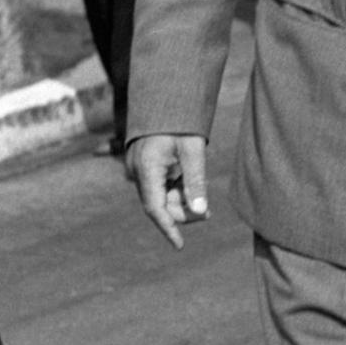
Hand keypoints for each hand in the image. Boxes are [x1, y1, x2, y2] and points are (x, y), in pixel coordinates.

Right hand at [128, 132, 208, 246]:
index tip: (180, 246)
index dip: (168, 228)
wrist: (166, 98)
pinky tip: (191, 187)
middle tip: (207, 213)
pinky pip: (159, 186)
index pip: (155, 208)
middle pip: (159, 204)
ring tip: (203, 200)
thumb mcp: (193, 150)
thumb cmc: (181, 122)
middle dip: (182, 212)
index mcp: (146, 167)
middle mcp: (137, 171)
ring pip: (159, 196)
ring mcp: (138, 169)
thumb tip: (200, 212)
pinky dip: (175, 190)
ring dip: (180, 201)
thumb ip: (196, 182)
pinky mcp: (144, 166)